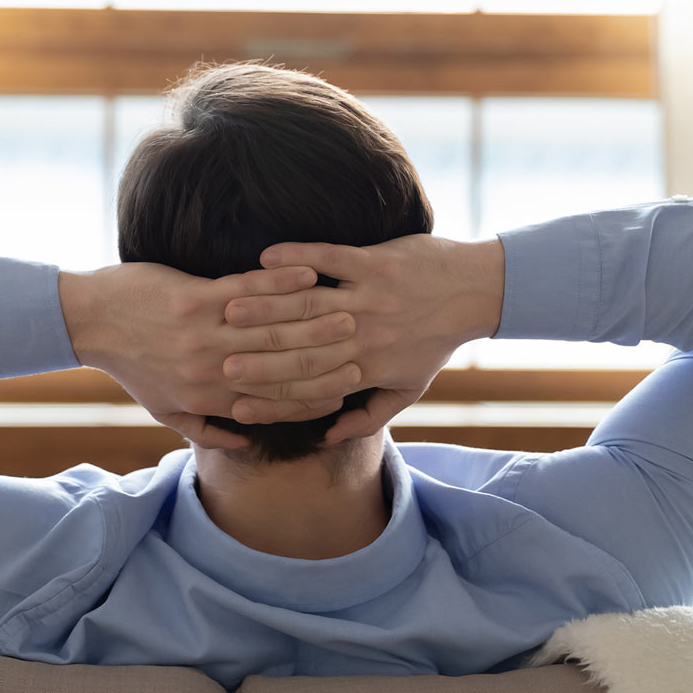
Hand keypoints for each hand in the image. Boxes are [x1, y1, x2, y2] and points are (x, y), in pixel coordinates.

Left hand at [61, 262, 367, 448]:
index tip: (347, 386)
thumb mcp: (166, 410)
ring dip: (314, 317)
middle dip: (327, 357)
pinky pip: (248, 291)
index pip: (275, 404)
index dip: (315, 397)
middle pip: (283, 368)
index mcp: (209, 399)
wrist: (91, 321)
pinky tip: (308, 271)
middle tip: (362, 344)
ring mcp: (203, 335)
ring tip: (348, 307)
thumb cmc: (131, 364)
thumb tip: (248, 445)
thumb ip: (208, 431)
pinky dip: (281, 282)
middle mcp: (211, 372)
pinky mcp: (194, 299)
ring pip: (272, 330)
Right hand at [221, 234, 504, 442]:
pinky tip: (265, 256)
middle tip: (215, 357)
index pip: (310, 389)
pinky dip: (297, 257)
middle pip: (301, 350)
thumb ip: (368, 416)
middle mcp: (367, 337)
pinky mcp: (376, 262)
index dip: (271, 398)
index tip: (233, 401)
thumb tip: (326, 436)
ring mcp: (371, 297)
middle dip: (256, 355)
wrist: (477, 292)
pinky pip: (330, 259)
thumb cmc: (436, 342)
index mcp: (369, 370)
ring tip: (229, 309)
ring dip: (267, 306)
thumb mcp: (408, 388)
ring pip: (310, 307)